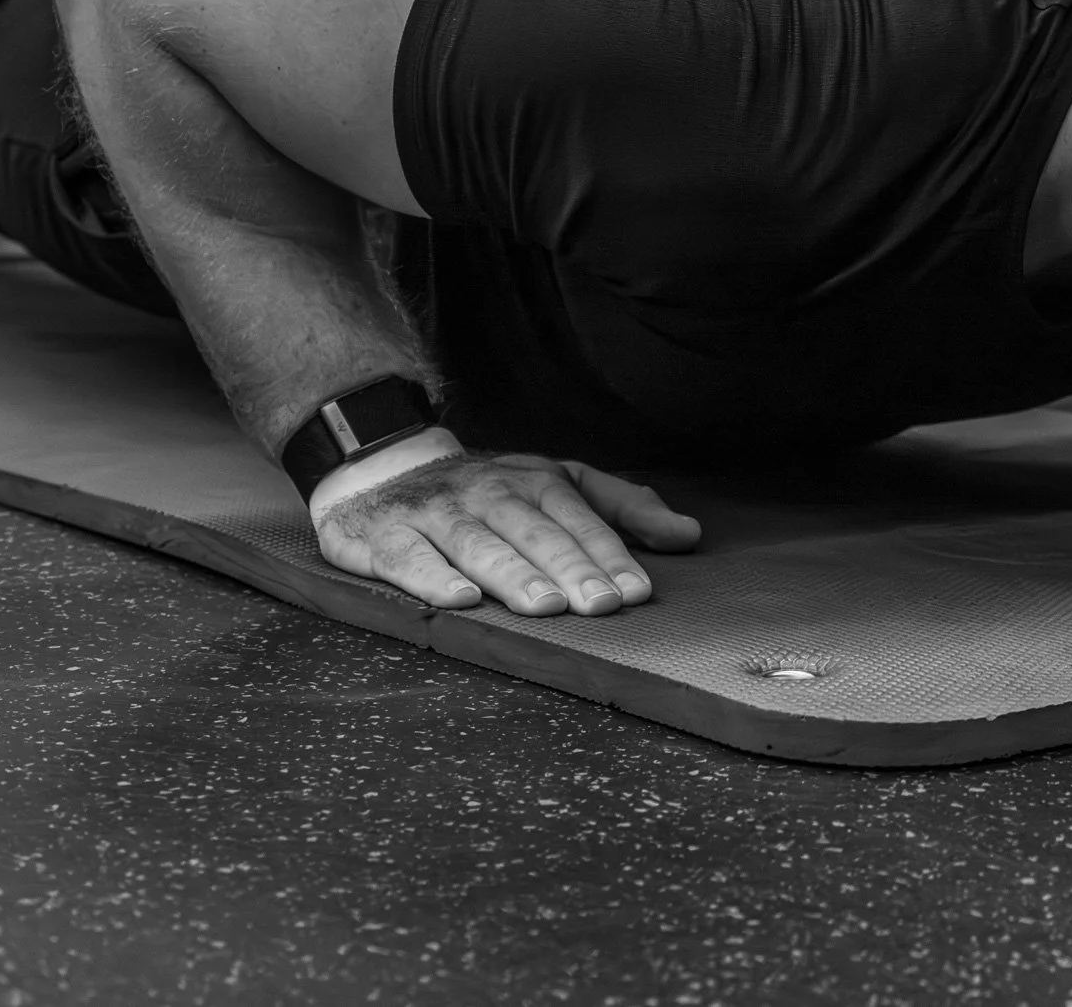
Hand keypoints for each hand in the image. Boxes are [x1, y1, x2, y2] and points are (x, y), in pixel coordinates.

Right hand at [313, 436, 702, 614]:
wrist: (385, 464)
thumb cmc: (489, 490)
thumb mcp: (560, 484)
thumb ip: (623, 509)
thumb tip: (687, 534)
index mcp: (533, 482)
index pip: (578, 519)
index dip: (608, 555)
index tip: (635, 592)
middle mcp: (486, 493)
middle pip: (533, 532)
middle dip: (570, 568)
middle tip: (600, 605)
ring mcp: (434, 513)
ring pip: (478, 544)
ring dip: (513, 575)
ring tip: (546, 606)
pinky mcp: (383, 536)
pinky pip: (408, 558)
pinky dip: (432, 578)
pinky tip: (462, 601)